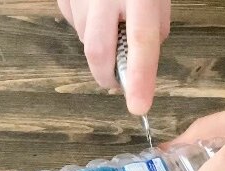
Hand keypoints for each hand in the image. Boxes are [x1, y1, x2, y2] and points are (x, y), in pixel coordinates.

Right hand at [57, 0, 169, 114]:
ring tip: (111, 22)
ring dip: (99, 44)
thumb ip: (152, 24)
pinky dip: (86, 25)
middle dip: (106, 76)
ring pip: (84, 37)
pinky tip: (96, 8)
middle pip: (98, 50)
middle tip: (117, 83)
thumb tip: (137, 57)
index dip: (139, 78)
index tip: (138, 107)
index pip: (141, 41)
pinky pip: (72, 22)